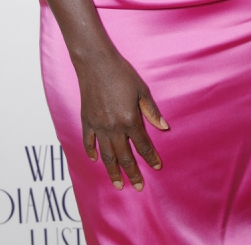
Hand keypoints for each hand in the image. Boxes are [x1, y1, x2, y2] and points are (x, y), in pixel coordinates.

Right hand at [77, 50, 168, 190]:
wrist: (96, 63)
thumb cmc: (122, 74)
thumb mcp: (141, 90)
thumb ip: (151, 111)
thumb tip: (164, 127)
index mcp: (129, 119)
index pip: (142, 145)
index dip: (150, 157)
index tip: (156, 167)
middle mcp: (113, 127)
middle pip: (124, 156)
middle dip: (133, 172)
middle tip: (139, 186)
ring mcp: (98, 126)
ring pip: (106, 155)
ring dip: (113, 171)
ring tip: (119, 184)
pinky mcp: (86, 120)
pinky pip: (88, 141)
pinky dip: (91, 152)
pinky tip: (95, 160)